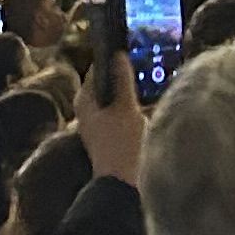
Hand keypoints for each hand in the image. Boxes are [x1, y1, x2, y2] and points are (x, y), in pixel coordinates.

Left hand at [80, 36, 145, 181]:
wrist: (122, 185)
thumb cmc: (121, 144)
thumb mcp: (125, 108)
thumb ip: (122, 80)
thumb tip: (119, 54)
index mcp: (84, 100)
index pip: (96, 69)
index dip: (112, 58)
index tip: (130, 48)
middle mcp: (87, 111)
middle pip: (106, 84)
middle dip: (123, 76)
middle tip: (145, 63)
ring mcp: (98, 124)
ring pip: (116, 99)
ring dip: (130, 92)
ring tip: (150, 80)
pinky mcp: (110, 135)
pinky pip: (121, 112)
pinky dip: (132, 106)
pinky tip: (150, 103)